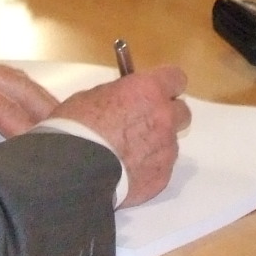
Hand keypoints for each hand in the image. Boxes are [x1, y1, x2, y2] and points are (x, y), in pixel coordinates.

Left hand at [0, 11, 54, 152]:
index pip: (3, 109)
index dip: (27, 131)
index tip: (49, 149)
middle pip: (21, 88)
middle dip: (48, 109)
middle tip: (75, 130)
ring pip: (16, 78)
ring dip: (40, 97)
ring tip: (62, 118)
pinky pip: (4, 75)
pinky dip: (23, 90)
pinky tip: (28, 101)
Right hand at [48, 65, 190, 205]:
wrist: (74, 170)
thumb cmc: (76, 127)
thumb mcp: (93, 97)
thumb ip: (121, 95)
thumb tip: (127, 99)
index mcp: (148, 90)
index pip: (176, 78)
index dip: (167, 85)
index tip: (157, 92)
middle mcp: (164, 117)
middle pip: (182, 112)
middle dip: (167, 117)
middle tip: (144, 124)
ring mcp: (166, 149)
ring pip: (170, 143)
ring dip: (155, 145)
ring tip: (127, 155)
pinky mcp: (162, 177)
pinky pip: (161, 168)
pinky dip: (147, 169)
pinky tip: (126, 173)